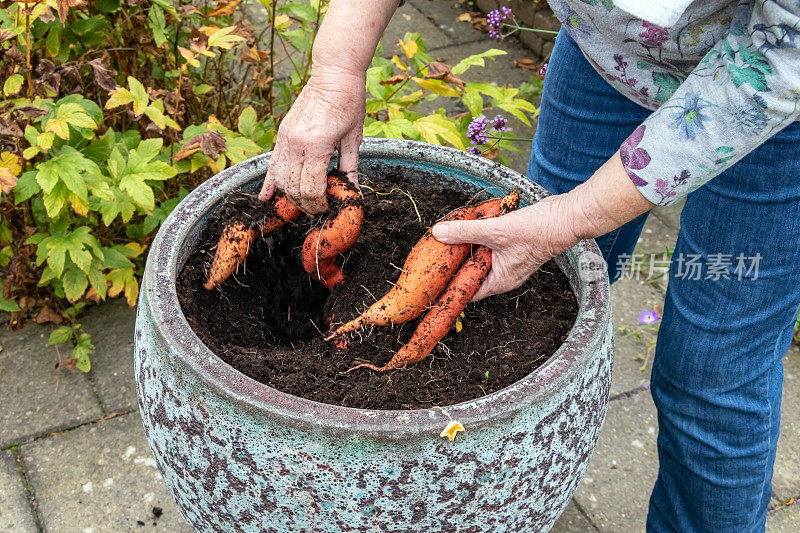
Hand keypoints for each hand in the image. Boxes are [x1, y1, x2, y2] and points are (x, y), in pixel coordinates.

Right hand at [259, 67, 365, 213]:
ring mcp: (286, 139)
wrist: (334, 74)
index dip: (319, 204)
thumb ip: (350, 168)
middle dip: (306, 204)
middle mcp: (297, 143)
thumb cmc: (349, 103)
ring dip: (290, 196)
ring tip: (303, 203)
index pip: (312, 188)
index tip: (328, 208)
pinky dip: (269, 183)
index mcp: (317, 145)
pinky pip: (272, 164)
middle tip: (318, 209)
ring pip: (281, 179)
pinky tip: (266, 198)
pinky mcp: (281, 134)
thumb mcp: (354, 138)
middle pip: (295, 188)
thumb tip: (353, 194)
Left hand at [431, 195, 580, 299]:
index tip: (433, 279)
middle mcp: (503, 274)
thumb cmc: (538, 231)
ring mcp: (508, 259)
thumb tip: (439, 232)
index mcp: (500, 281)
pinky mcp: (511, 244)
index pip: (468, 291)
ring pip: (480, 256)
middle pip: (472, 272)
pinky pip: (489, 244)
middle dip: (455, 263)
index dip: (450, 286)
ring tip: (447, 238)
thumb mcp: (496, 231)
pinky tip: (469, 225)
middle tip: (435, 254)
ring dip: (466, 246)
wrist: (565, 217)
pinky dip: (478, 236)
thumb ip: (466, 231)